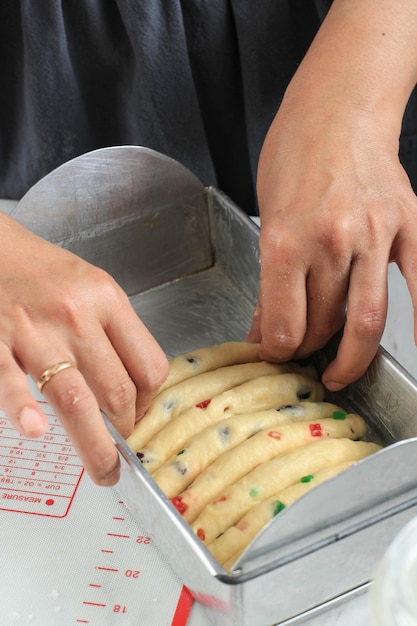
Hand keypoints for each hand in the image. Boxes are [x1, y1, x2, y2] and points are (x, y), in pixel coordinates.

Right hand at [0, 213, 167, 484]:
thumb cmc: (41, 270)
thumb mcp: (92, 286)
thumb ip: (115, 330)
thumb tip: (136, 385)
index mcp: (107, 299)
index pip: (149, 365)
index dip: (150, 401)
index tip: (141, 415)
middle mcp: (76, 315)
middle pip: (118, 390)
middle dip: (125, 430)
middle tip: (122, 449)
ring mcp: (34, 330)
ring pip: (76, 399)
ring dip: (95, 445)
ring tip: (104, 471)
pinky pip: (9, 380)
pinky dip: (21, 408)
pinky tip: (35, 430)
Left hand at [248, 89, 416, 389]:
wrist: (339, 107)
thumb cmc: (294, 154)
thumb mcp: (266, 216)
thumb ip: (269, 277)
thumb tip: (264, 326)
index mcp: (286, 239)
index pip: (282, 322)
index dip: (274, 349)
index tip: (272, 352)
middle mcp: (331, 240)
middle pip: (322, 324)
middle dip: (307, 350)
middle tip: (301, 356)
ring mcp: (375, 234)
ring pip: (366, 319)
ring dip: (352, 357)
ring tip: (341, 373)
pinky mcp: (408, 224)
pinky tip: (410, 350)